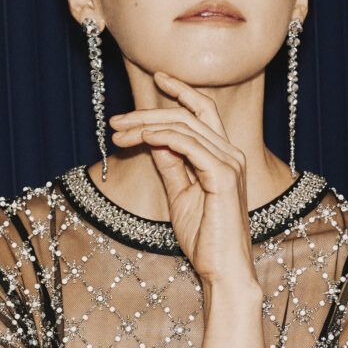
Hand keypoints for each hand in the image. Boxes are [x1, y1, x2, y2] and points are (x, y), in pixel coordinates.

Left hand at [110, 73, 256, 284]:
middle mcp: (231, 154)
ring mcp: (229, 164)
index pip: (203, 112)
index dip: (182, 91)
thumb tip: (155, 140)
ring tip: (117, 134)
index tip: (158, 77)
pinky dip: (162, 136)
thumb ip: (171, 165)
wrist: (222, 270)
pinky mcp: (223, 176)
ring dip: (145, 125)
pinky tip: (142, 137)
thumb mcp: (180, 195)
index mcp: (224, 157)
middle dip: (148, 111)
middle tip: (116, 120)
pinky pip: (188, 144)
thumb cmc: (205, 239)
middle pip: (189, 114)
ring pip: (184, 126)